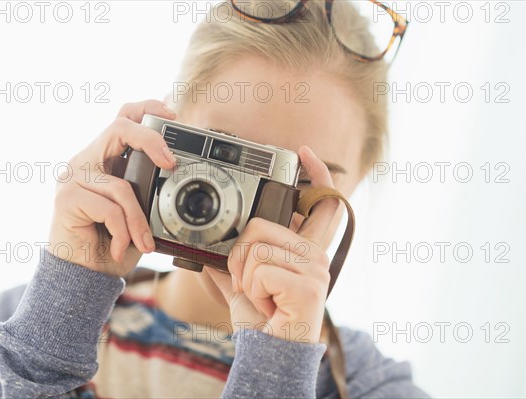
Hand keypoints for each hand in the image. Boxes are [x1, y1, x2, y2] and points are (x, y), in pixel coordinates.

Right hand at [48, 100, 176, 276]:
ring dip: (139, 221)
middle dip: (151, 140)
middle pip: (119, 128)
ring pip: (123, 185)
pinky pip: (111, 209)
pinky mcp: (67, 198)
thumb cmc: (112, 241)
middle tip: (171, 163)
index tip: (172, 116)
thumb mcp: (138, 210)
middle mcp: (85, 162)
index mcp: (104, 160)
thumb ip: (148, 188)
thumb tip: (178, 172)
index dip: (147, 109)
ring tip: (143, 242)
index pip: (122, 119)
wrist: (85, 275)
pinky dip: (123, 232)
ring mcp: (72, 178)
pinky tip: (119, 248)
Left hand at [206, 145, 338, 343]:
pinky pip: (260, 270)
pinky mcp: (308, 286)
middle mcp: (315, 255)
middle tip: (249, 282)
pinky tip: (267, 307)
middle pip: (261, 225)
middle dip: (240, 255)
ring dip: (244, 278)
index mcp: (304, 250)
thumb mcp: (243, 284)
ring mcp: (315, 269)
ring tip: (260, 297)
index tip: (305, 152)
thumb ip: (232, 260)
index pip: (320, 204)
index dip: (315, 174)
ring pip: (255, 248)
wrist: (270, 353)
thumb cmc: (261, 321)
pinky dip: (252, 292)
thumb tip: (205, 247)